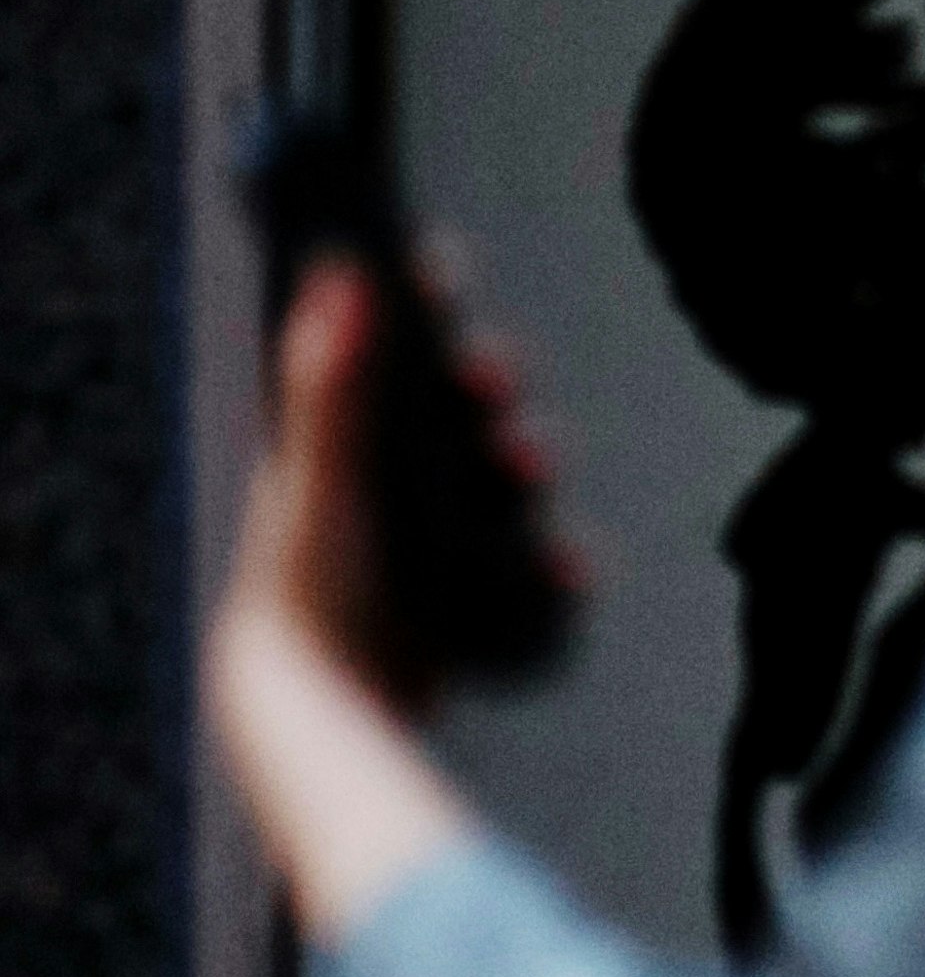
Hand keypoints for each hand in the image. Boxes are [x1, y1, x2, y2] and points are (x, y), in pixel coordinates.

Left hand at [205, 262, 537, 942]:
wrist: (321, 706)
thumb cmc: (304, 588)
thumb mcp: (323, 477)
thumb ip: (335, 383)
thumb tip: (342, 274)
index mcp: (331, 440)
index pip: (379, 346)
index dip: (418, 304)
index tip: (444, 270)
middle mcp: (376, 478)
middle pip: (452, 403)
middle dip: (488, 386)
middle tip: (496, 385)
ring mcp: (420, 535)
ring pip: (496, 476)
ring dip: (525, 463)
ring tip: (533, 473)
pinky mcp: (456, 593)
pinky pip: (525, 559)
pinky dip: (553, 558)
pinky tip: (569, 566)